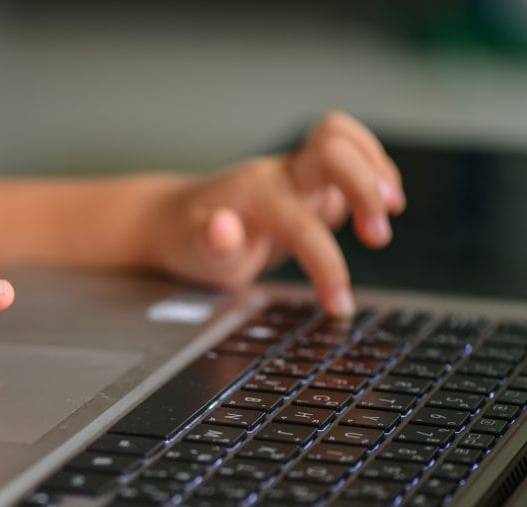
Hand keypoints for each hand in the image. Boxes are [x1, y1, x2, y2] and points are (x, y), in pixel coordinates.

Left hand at [145, 111, 404, 316]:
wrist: (176, 219)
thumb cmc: (190, 240)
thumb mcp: (195, 254)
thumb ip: (212, 244)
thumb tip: (222, 228)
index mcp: (255, 196)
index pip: (303, 226)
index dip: (328, 268)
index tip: (338, 307)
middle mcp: (280, 175)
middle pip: (332, 146)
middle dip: (365, 187)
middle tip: (378, 236)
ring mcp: (297, 172)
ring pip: (343, 138)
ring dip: (377, 169)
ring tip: (391, 210)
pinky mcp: (311, 179)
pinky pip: (350, 153)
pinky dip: (374, 171)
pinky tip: (379, 206)